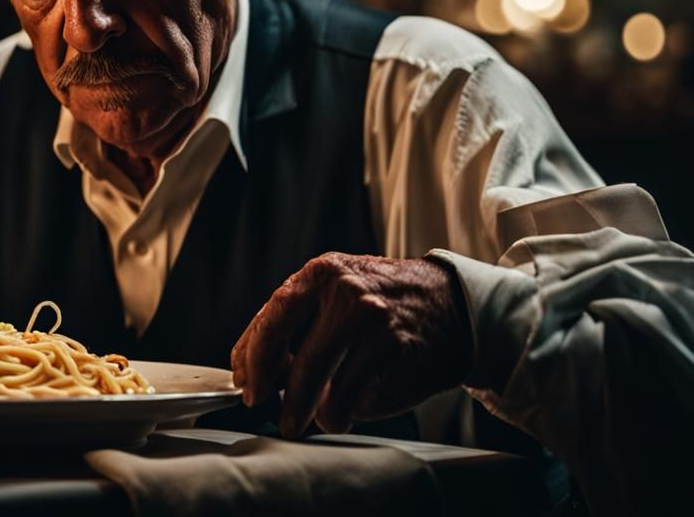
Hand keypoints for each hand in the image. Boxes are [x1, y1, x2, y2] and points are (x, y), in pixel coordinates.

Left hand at [230, 252, 471, 437]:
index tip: (244, 381)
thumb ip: (298, 322)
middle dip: (276, 393)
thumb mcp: (336, 292)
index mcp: (322, 273)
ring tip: (300, 420)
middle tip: (266, 409)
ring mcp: (373, 321)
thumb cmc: (380, 304)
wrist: (449, 304)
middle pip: (296, 357)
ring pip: (321, 381)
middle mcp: (346, 292)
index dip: (252, 355)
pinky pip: (351, 395)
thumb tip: (255, 368)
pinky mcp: (394, 349)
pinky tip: (338, 413)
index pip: (272, 318)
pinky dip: (338, 412)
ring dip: (305, 410)